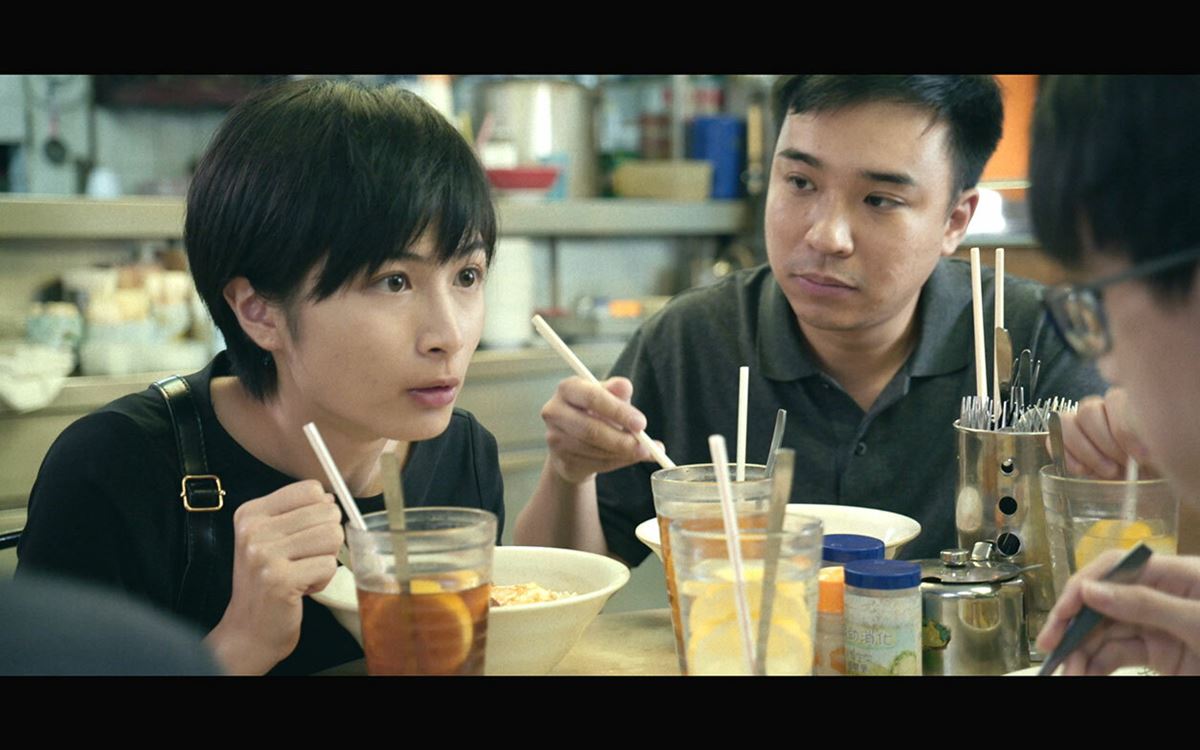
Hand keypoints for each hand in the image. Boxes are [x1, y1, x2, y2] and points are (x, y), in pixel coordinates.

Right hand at [206, 480, 343, 673]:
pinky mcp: (280, 580)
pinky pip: (330, 565)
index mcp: (251, 513)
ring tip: (301, 573)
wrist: (249, 630)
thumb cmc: (267, 582)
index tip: (302, 536)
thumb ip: (299, 513)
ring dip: (325, 560)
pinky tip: (301, 589)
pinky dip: (323, 580)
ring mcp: (264, 555)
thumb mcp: (273, 538)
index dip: (320, 513)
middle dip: (326, 540)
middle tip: (302, 560)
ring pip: (333, 537)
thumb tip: (332, 499)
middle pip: (327, 512)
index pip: (310, 489)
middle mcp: (253, 530)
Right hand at [541, 376, 661, 484]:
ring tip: (643, 452)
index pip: (592, 398)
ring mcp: (554, 438)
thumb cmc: (596, 412)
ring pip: (594, 450)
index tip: (641, 423)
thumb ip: (618, 391)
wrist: (575, 439)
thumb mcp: (609, 397)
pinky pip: (594, 464)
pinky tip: (628, 457)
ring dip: (623, 453)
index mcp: (568, 388)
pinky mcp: (560, 460)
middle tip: (646, 447)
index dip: (618, 411)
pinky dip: (616, 462)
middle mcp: (554, 411)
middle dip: (622, 440)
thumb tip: (625, 386)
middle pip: (591, 429)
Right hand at [1036, 550, 1199, 674]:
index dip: (1082, 587)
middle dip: (1073, 626)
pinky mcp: (1156, 651)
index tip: (1061, 614)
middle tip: (1049, 648)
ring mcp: (1155, 624)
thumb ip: (1145, 603)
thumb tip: (1089, 591)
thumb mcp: (1195, 620)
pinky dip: (1096, 665)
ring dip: (1081, 652)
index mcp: (1171, 574)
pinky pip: (1117, 654)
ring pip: (1104, 632)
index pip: (1114, 568)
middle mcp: (1158, 594)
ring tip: (1068, 673)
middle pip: (1102, 602)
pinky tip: (1082, 673)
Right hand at [1054, 387, 1153, 478]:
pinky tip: (1084, 471)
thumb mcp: (1160, 454)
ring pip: (1067, 422)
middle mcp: (1101, 408)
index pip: (1113, 400)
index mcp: (1126, 402)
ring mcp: (1079, 423)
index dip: (1123, 429)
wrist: (1139, 481)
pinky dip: (1067, 457)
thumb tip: (1143, 447)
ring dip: (1086, 450)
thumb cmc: (1153, 465)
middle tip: (1122, 466)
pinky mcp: (1063, 441)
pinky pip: (1053, 440)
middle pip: (1088, 411)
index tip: (1140, 456)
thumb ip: (1151, 443)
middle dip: (1105, 443)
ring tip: (1108, 472)